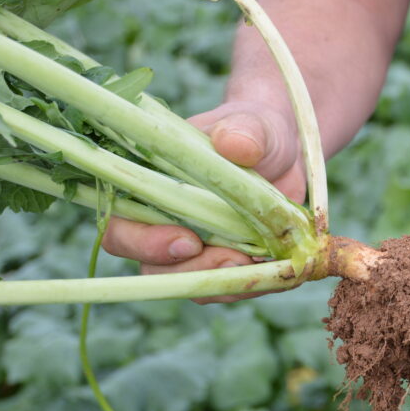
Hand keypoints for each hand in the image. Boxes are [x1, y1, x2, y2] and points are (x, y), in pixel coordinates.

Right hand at [101, 101, 302, 303]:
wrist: (288, 152)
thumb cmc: (255, 130)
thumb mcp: (252, 123)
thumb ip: (242, 129)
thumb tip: (234, 143)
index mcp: (148, 188)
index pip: (121, 228)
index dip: (143, 243)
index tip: (187, 241)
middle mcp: (164, 225)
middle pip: (153, 268)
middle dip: (190, 272)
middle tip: (233, 259)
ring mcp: (197, 249)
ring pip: (193, 284)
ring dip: (226, 281)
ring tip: (263, 261)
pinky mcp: (229, 262)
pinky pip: (232, 287)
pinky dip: (255, 283)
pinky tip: (280, 267)